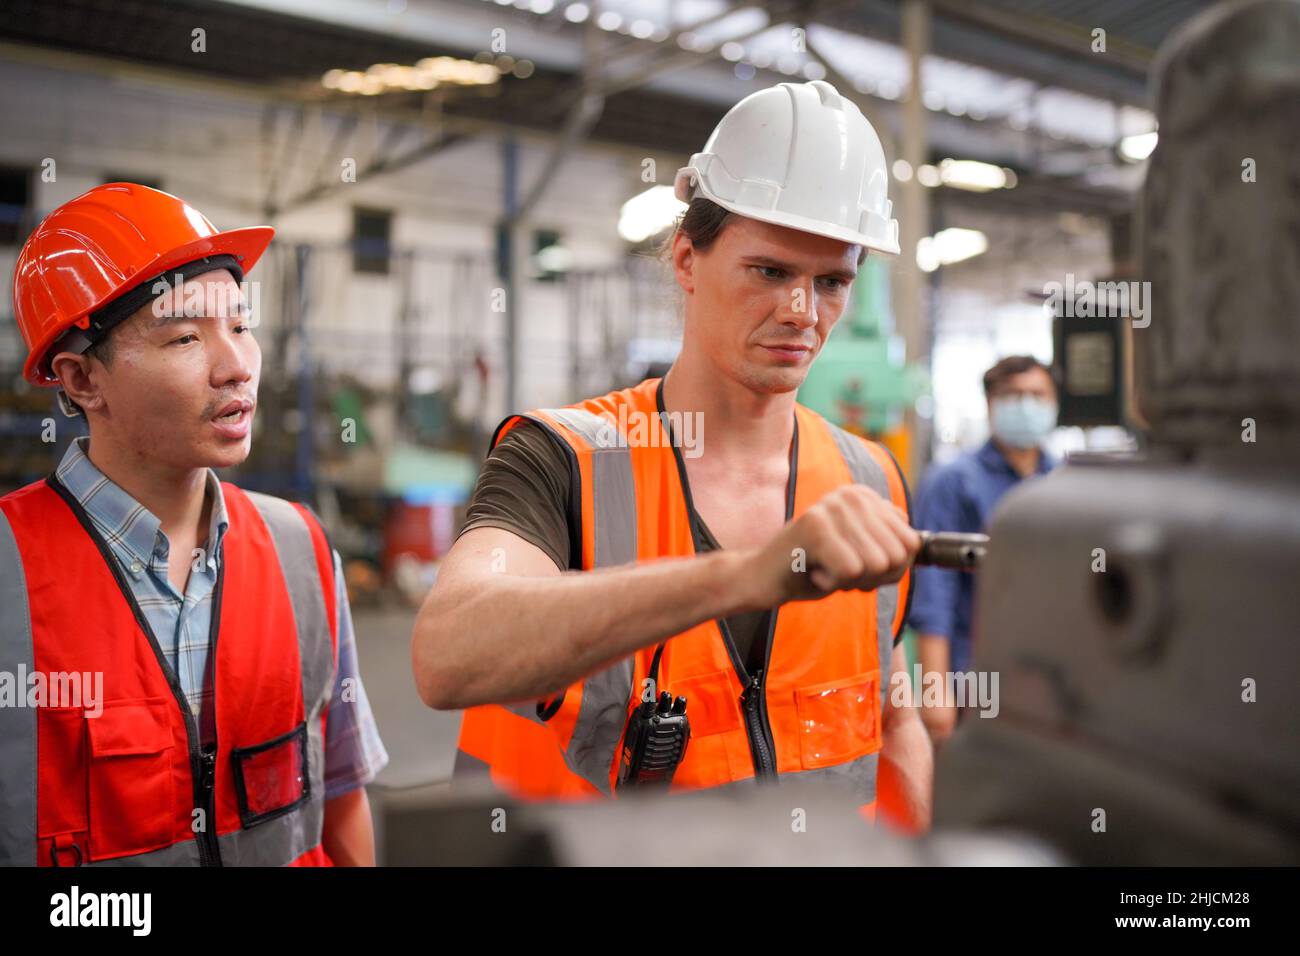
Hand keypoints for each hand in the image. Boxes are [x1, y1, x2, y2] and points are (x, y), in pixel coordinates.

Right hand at [739, 484, 920, 607]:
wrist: (764, 578)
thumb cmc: (816, 569)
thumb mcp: (864, 558)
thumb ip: (895, 549)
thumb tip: (915, 545)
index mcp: (866, 497)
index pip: (912, 544)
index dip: (886, 570)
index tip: (855, 564)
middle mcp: (852, 494)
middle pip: (896, 556)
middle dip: (870, 577)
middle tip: (837, 569)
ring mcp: (832, 507)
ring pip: (876, 564)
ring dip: (850, 580)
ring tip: (823, 567)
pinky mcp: (815, 526)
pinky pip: (851, 570)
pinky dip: (832, 582)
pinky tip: (812, 570)